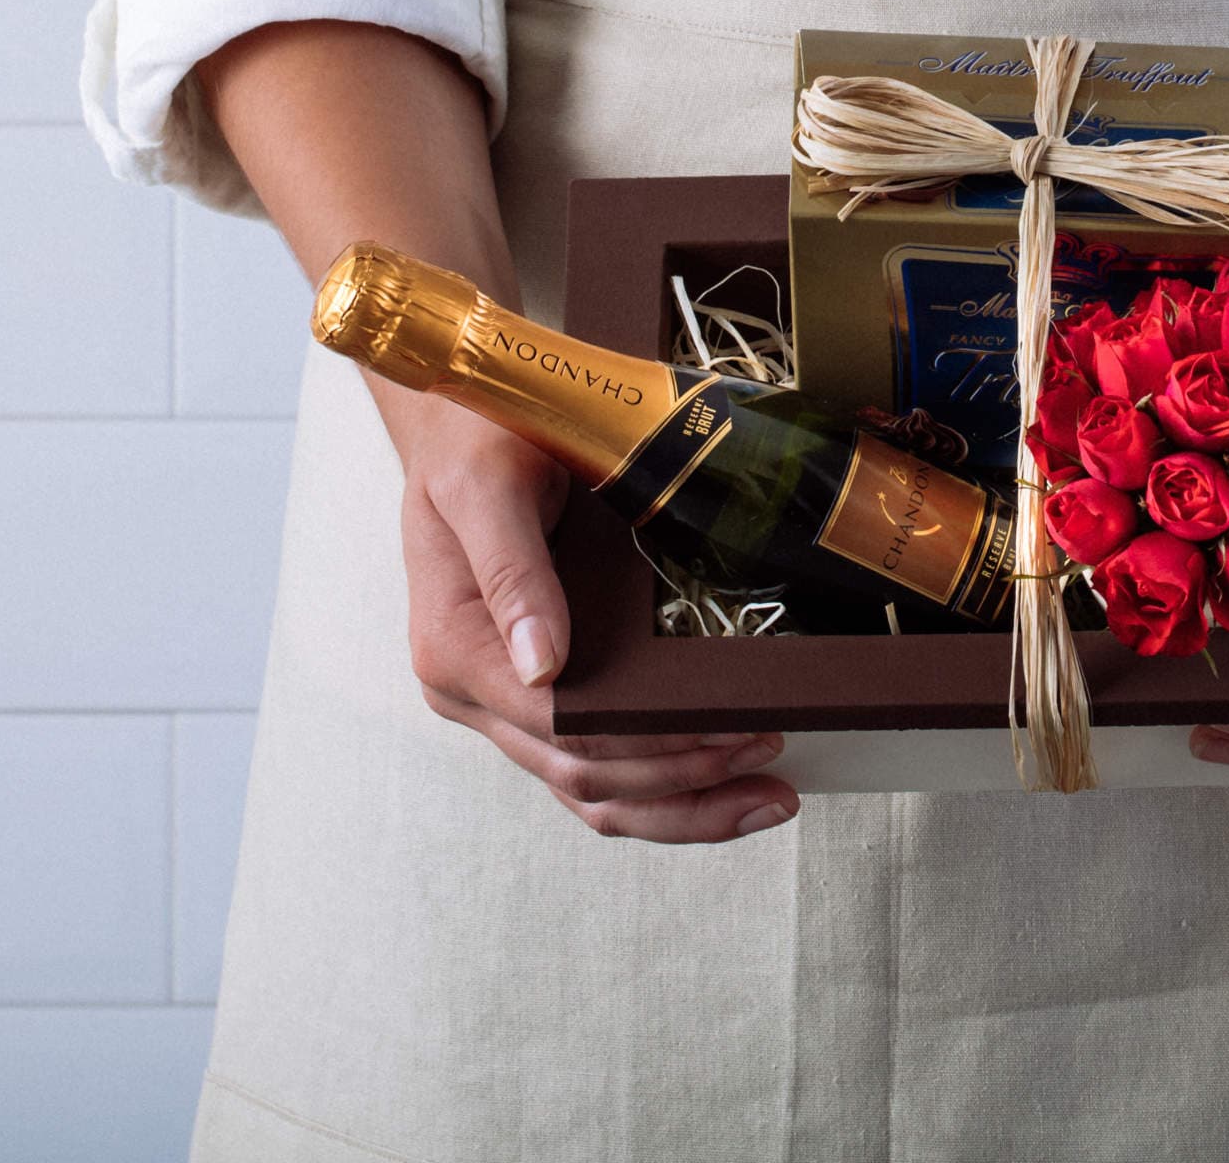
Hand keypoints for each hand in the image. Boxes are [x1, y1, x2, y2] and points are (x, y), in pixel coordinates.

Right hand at [399, 403, 800, 841]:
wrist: (473, 421)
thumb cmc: (479, 440)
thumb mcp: (486, 483)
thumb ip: (510, 569)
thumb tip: (541, 667)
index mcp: (457, 648)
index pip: (562, 728)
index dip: (650, 745)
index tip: (729, 732)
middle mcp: (479, 689)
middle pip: (583, 775)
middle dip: (684, 781)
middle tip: (771, 756)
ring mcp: (511, 700)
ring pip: (595, 792)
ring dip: (683, 805)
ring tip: (768, 796)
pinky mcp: (547, 695)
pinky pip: (602, 766)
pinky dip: (665, 786)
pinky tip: (728, 784)